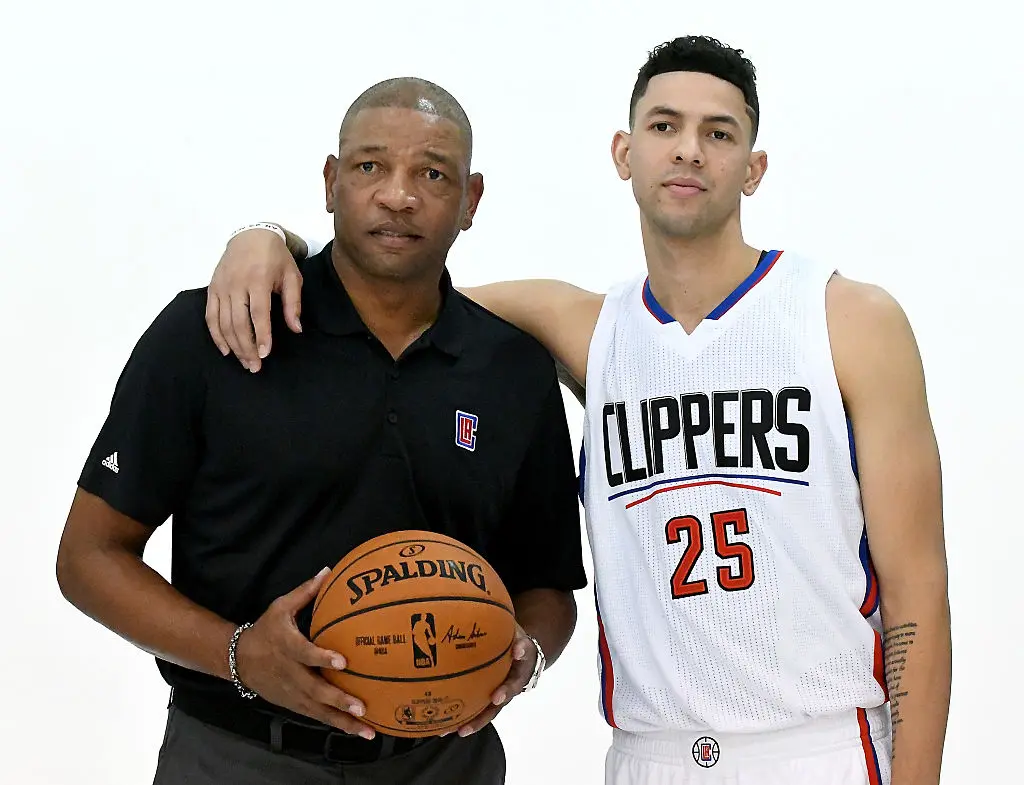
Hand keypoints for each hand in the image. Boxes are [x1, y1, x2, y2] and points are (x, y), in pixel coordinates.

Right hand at [205, 227, 303, 372]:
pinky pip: (210, 316)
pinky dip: (216, 335)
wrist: (251, 235)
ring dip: (233, 346)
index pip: (258, 313)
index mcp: (258, 279)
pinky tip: (226, 350)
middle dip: (246, 347)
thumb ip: (293, 303)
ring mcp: (221, 287)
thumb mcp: (292, 276)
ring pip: (223, 322)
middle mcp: (236, 284)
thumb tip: (296, 329)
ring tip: (245, 362)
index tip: (265, 354)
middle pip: (238, 322)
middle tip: (255, 367)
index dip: (261, 335)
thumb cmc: (276, 258)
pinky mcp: (212, 289)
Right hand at [234, 567, 375, 738]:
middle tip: (361, 707)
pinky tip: (358, 731)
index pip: (306, 654)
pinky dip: (337, 725)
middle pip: (316, 690)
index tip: (343, 661)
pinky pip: (318, 717)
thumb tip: (328, 571)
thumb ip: (305, 592)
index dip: (323, 658)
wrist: (238, 660)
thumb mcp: (280, 607)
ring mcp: (292, 694)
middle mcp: (291, 674)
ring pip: (319, 711)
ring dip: (343, 721)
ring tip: (367, 730)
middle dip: (339, 700)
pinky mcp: (294, 705)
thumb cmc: (266, 630)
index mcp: (288, 648)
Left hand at [453, 624, 536, 736]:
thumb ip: (499, 613)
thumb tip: (479, 588)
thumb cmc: (509, 634)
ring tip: (459, 730)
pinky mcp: (490, 700)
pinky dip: (463, 719)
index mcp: (522, 656)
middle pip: (509, 691)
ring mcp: (503, 692)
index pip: (524, 653)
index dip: (521, 652)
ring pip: (493, 710)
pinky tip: (442, 726)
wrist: (520, 652)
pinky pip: (478, 711)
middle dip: (500, 698)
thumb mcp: (509, 622)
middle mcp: (515, 677)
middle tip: (494, 699)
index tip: (515, 652)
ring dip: (477, 720)